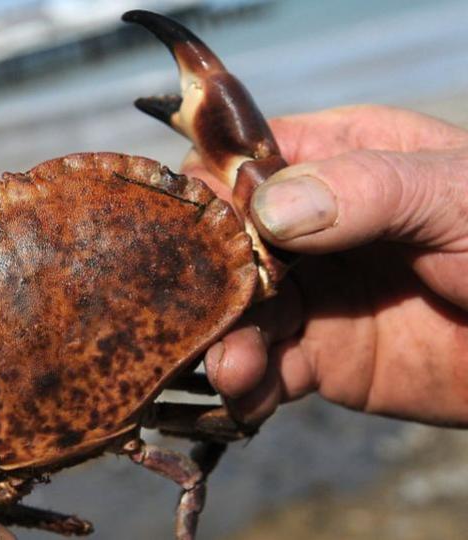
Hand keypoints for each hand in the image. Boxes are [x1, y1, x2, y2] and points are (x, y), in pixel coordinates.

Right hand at [183, 105, 467, 426]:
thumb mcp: (460, 195)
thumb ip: (368, 190)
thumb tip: (267, 210)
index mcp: (337, 160)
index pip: (244, 164)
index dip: (212, 192)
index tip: (193, 230)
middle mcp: (309, 228)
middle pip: (225, 244)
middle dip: (201, 277)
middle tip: (191, 309)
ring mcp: (312, 295)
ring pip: (234, 312)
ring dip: (218, 337)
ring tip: (231, 364)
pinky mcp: (321, 359)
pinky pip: (263, 370)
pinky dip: (243, 384)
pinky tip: (246, 393)